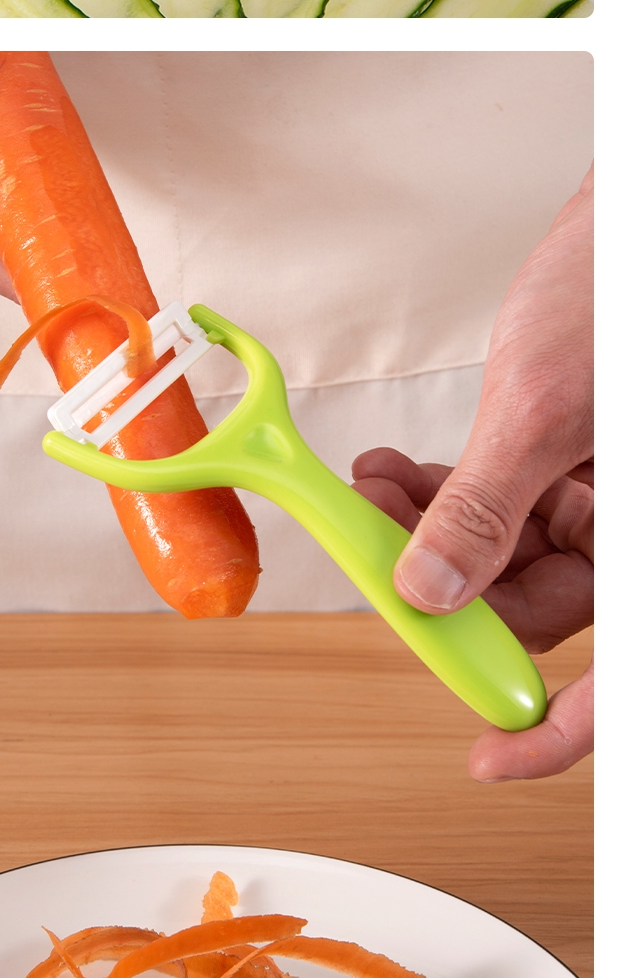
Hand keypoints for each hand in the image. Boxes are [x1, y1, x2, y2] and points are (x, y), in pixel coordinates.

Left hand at [351, 168, 592, 780]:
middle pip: (537, 610)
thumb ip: (482, 510)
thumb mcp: (540, 411)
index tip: (488, 759)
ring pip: (502, 559)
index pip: (613, 684)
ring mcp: (595, 503)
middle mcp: (618, 534)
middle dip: (444, 585)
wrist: (623, 218)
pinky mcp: (567, 470)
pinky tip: (400, 473)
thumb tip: (429, 592)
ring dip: (427, 532)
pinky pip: (500, 510)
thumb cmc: (615, 290)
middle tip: (379, 554)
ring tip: (374, 488)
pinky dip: (445, 497)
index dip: (555, 736)